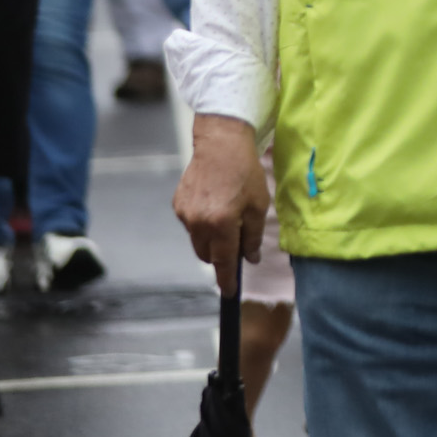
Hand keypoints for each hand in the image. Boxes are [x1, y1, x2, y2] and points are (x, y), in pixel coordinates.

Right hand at [172, 116, 270, 292]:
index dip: (227, 280)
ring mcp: (184, 214)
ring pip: (198, 241)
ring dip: (212, 239)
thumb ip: (253, 235)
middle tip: (238, 240)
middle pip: (208, 255)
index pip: (223, 262)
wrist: (220, 144)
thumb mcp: (259, 205)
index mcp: (221, 224)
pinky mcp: (178, 205)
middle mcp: (198, 222)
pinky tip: (215, 205)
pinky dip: (203, 224)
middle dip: (222, 255)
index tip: (229, 293)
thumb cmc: (245, 172)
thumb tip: (250, 258)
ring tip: (228, 216)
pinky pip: (191, 225)